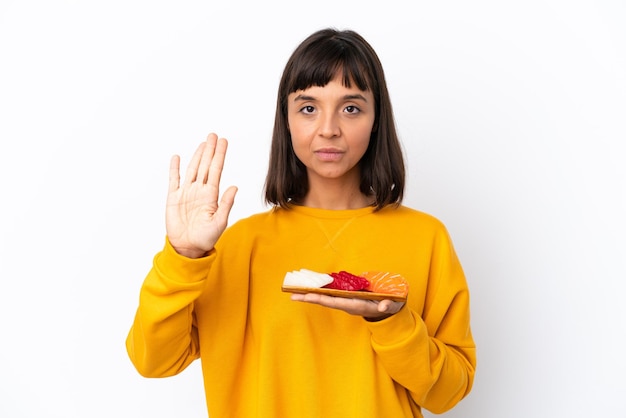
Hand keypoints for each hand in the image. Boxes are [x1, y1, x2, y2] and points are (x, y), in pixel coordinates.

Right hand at [165, 133, 237, 257]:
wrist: (188, 248)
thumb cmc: (206, 238)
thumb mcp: (220, 222)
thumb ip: (226, 203)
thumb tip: (235, 186)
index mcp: (211, 195)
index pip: (216, 170)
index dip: (220, 155)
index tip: (223, 142)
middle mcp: (200, 190)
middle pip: (205, 166)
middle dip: (210, 150)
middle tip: (214, 135)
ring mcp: (186, 193)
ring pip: (192, 169)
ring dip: (197, 156)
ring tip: (203, 143)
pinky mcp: (173, 198)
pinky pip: (174, 180)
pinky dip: (175, 168)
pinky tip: (177, 157)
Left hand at [290, 293, 404, 319]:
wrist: (389, 310)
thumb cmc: (390, 305)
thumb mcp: (392, 305)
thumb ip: (388, 305)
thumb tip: (383, 306)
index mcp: (357, 305)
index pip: (336, 302)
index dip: (322, 299)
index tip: (308, 296)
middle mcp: (348, 304)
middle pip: (326, 301)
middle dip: (309, 298)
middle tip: (292, 296)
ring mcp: (346, 301)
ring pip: (326, 297)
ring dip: (311, 294)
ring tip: (295, 291)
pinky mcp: (346, 297)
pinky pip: (330, 294)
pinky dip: (319, 290)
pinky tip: (309, 286)